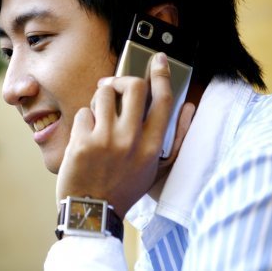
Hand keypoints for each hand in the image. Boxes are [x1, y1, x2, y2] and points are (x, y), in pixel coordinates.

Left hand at [56, 52, 190, 217]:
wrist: (92, 211)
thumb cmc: (124, 188)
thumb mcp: (157, 168)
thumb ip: (177, 137)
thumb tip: (189, 106)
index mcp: (153, 146)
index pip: (162, 99)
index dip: (162, 74)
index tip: (158, 60)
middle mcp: (131, 140)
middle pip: (133, 86)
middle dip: (121, 80)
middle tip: (112, 87)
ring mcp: (105, 140)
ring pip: (102, 94)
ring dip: (98, 100)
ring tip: (97, 117)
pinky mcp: (82, 142)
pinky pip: (83, 112)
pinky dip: (83, 121)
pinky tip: (84, 138)